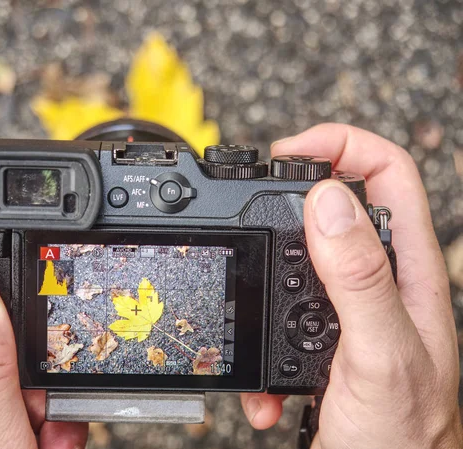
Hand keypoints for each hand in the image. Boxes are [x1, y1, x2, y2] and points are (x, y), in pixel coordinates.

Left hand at [0, 274, 87, 448]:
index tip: (34, 301)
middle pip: (1, 348)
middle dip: (38, 371)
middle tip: (46, 402)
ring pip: (27, 381)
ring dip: (52, 404)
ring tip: (52, 438)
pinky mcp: (3, 436)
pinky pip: (36, 409)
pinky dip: (55, 426)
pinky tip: (54, 445)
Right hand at [240, 124, 462, 447]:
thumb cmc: (403, 438)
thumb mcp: (380, 353)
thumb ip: (359, 278)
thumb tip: (328, 203)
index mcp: (405, 270)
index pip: (388, 172)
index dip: (341, 145)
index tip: (288, 153)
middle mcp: (379, 280)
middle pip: (337, 203)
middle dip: (287, 200)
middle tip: (251, 212)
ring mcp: (347, 308)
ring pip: (297, 257)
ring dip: (264, 278)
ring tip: (252, 306)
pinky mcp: (318, 336)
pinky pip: (279, 311)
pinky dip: (261, 337)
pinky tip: (267, 382)